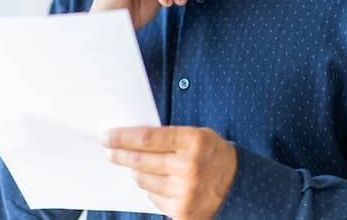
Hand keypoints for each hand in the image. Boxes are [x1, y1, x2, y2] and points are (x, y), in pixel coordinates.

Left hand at [102, 126, 236, 219]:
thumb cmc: (212, 154)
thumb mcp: (197, 135)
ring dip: (136, 172)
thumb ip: (168, 136)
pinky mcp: (182, 211)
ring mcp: (185, 192)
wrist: (238, 185)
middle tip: (110, 151)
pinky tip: (161, 182)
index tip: (108, 137)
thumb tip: (131, 138)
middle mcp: (188, 167)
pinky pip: (153, 197)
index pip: (147, 139)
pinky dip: (152, 189)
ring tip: (138, 167)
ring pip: (143, 180)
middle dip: (120, 155)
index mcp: (192, 142)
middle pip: (140, 161)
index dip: (123, 138)